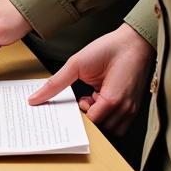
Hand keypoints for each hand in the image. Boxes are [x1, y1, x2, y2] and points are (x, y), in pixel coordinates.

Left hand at [28, 23, 153, 134]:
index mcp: (112, 99)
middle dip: (88, 116)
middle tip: (79, 98)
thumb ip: (56, 83)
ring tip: (91, 97)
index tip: (70, 102)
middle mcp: (125, 108)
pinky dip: (107, 116)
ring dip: (98, 117)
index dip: (78, 113)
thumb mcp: (77, 63)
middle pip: (101, 128)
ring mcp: (131, 109)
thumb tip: (36, 98)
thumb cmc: (110, 49)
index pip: (92, 122)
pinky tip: (100, 99)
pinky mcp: (134, 106)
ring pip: (111, 129)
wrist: (134, 40)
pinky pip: (119, 122)